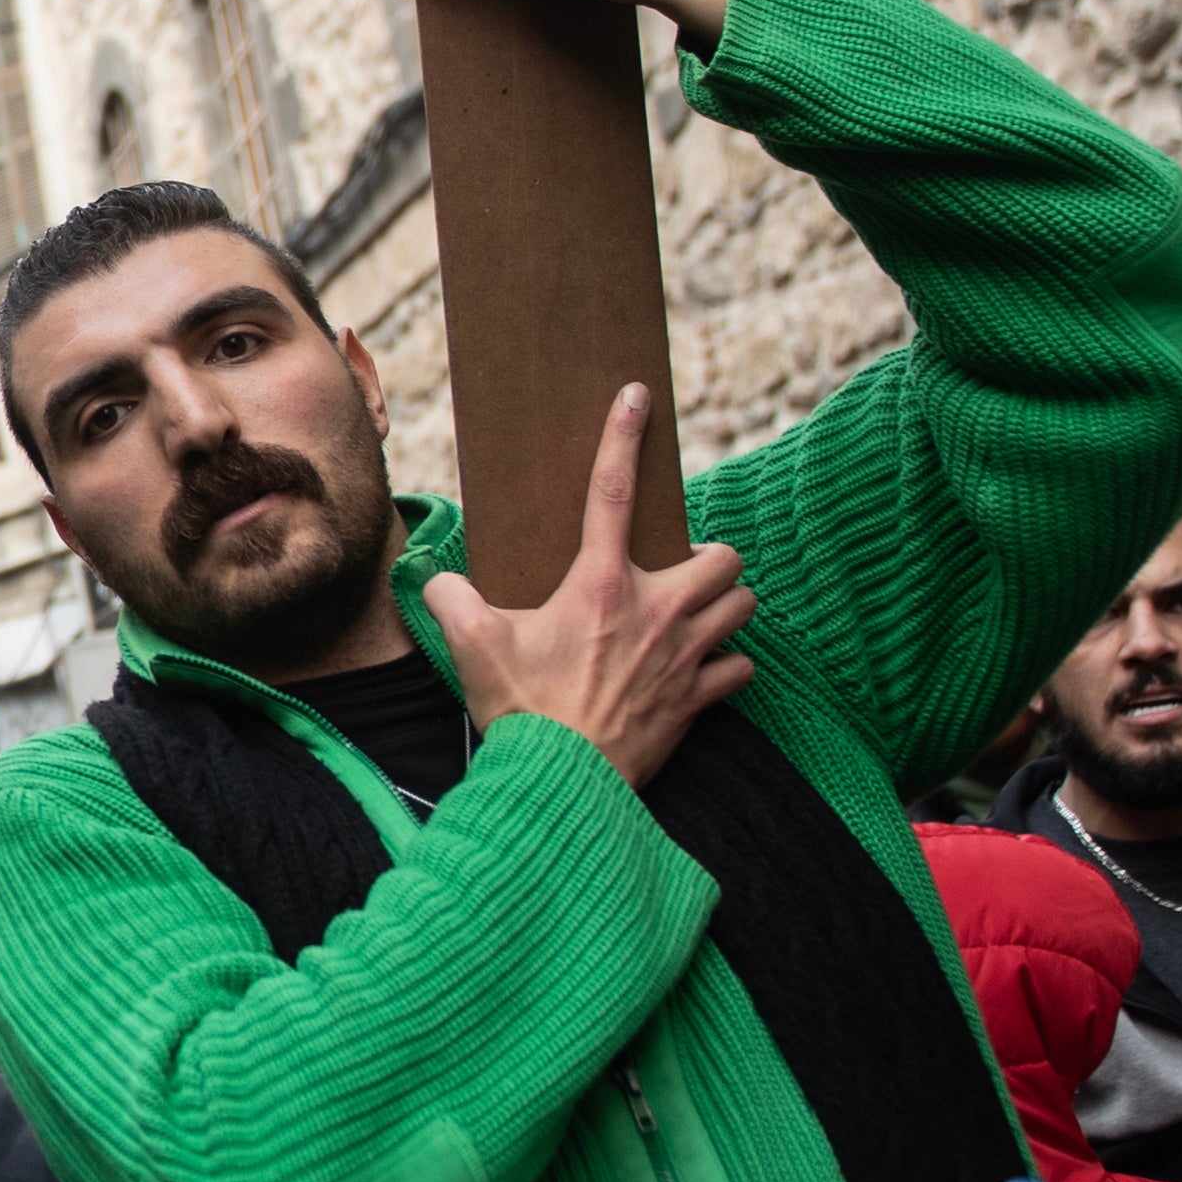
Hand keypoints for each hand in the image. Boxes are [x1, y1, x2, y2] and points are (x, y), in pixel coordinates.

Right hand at [419, 384, 753, 784]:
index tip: (638, 398)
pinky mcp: (698, 701)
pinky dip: (729, 666)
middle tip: (680, 571)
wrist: (562, 783)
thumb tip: (438, 581)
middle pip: (722, 555)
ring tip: (699, 612)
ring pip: (743, 605)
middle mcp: (655, 611)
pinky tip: (704, 670)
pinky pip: (740, 669)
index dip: (624, 436)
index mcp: (599, 586)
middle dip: (709, 556)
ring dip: (727, 604)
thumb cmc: (522, 712)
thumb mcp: (472, 647)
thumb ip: (451, 600)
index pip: (612, 491)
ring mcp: (685, 656)